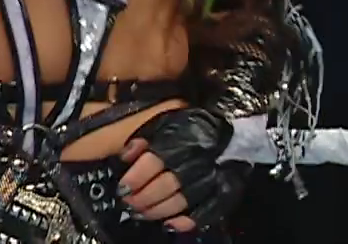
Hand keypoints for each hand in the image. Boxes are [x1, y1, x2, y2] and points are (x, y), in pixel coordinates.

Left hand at [117, 108, 243, 232]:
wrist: (224, 130)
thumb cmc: (187, 128)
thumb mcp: (161, 123)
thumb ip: (143, 138)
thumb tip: (126, 156)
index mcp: (179, 139)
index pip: (154, 161)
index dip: (136, 177)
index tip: (122, 187)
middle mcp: (196, 160)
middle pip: (166, 185)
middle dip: (143, 198)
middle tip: (129, 202)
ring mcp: (210, 179)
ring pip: (181, 202)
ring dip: (157, 211)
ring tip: (142, 213)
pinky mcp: (221, 194)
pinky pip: (204, 213)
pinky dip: (185, 222)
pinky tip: (169, 224)